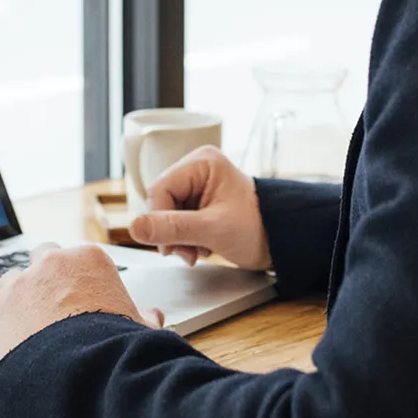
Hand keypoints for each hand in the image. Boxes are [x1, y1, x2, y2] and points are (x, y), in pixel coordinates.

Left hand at [0, 243, 164, 362]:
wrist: (84, 370)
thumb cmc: (115, 346)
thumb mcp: (140, 328)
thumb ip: (143, 317)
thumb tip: (153, 318)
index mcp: (88, 259)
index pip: (81, 258)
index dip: (82, 280)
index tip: (85, 298)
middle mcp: (51, 263)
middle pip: (43, 257)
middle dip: (47, 276)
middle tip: (54, 303)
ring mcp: (20, 285)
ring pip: (10, 278)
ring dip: (16, 295)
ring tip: (23, 319)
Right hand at [128, 146, 271, 270]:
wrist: (283, 241)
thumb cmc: (257, 229)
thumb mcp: (212, 230)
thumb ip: (172, 228)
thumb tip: (134, 227)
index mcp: (201, 162)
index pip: (160, 189)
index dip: (159, 220)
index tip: (170, 248)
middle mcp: (197, 168)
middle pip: (161, 201)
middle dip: (170, 232)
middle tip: (186, 254)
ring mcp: (197, 184)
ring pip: (166, 213)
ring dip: (177, 238)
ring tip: (197, 252)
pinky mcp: (198, 200)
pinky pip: (176, 218)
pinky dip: (184, 237)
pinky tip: (200, 246)